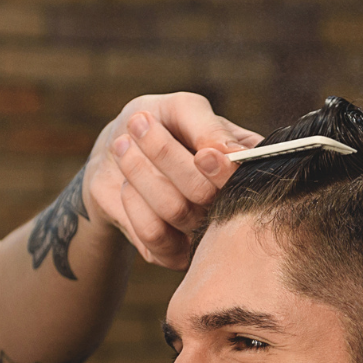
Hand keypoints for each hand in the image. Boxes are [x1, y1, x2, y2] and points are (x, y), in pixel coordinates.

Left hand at [84, 93, 260, 268]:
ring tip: (123, 145)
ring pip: (175, 209)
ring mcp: (203, 234)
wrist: (115, 152)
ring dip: (140, 172)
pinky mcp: (172, 253)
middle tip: (138, 124)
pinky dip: (133, 201)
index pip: (246, 178)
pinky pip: (153, 233)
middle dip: (165, 155)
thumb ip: (207, 126)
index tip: (199, 151)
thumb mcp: (180, 108)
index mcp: (248, 166)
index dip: (222, 170)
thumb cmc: (156, 122)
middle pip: (204, 193)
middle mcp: (232, 205)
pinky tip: (127, 183)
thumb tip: (230, 154)